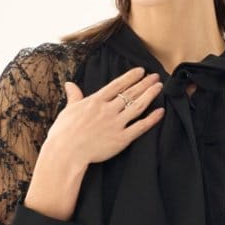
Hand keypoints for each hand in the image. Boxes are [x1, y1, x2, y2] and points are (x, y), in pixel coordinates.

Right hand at [47, 66, 164, 167]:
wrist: (66, 153)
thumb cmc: (63, 133)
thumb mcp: (68, 110)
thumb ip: (74, 96)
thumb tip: (70, 84)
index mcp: (95, 101)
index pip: (117, 85)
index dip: (130, 77)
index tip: (141, 71)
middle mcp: (108, 110)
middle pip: (130, 93)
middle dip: (144, 83)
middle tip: (155, 77)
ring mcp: (116, 124)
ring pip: (137, 106)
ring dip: (149, 95)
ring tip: (159, 87)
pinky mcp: (121, 139)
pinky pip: (140, 127)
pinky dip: (151, 119)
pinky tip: (160, 112)